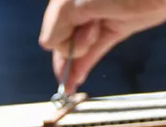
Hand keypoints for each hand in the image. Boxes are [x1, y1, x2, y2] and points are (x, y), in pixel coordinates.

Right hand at [40, 0, 165, 91]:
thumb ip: (60, 19)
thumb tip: (48, 44)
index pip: (53, 23)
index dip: (59, 35)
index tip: (75, 34)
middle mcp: (83, 4)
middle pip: (64, 35)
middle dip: (72, 44)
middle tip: (92, 32)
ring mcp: (101, 16)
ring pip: (80, 45)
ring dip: (74, 62)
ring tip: (69, 80)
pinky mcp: (117, 27)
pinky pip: (95, 49)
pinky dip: (83, 65)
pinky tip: (73, 81)